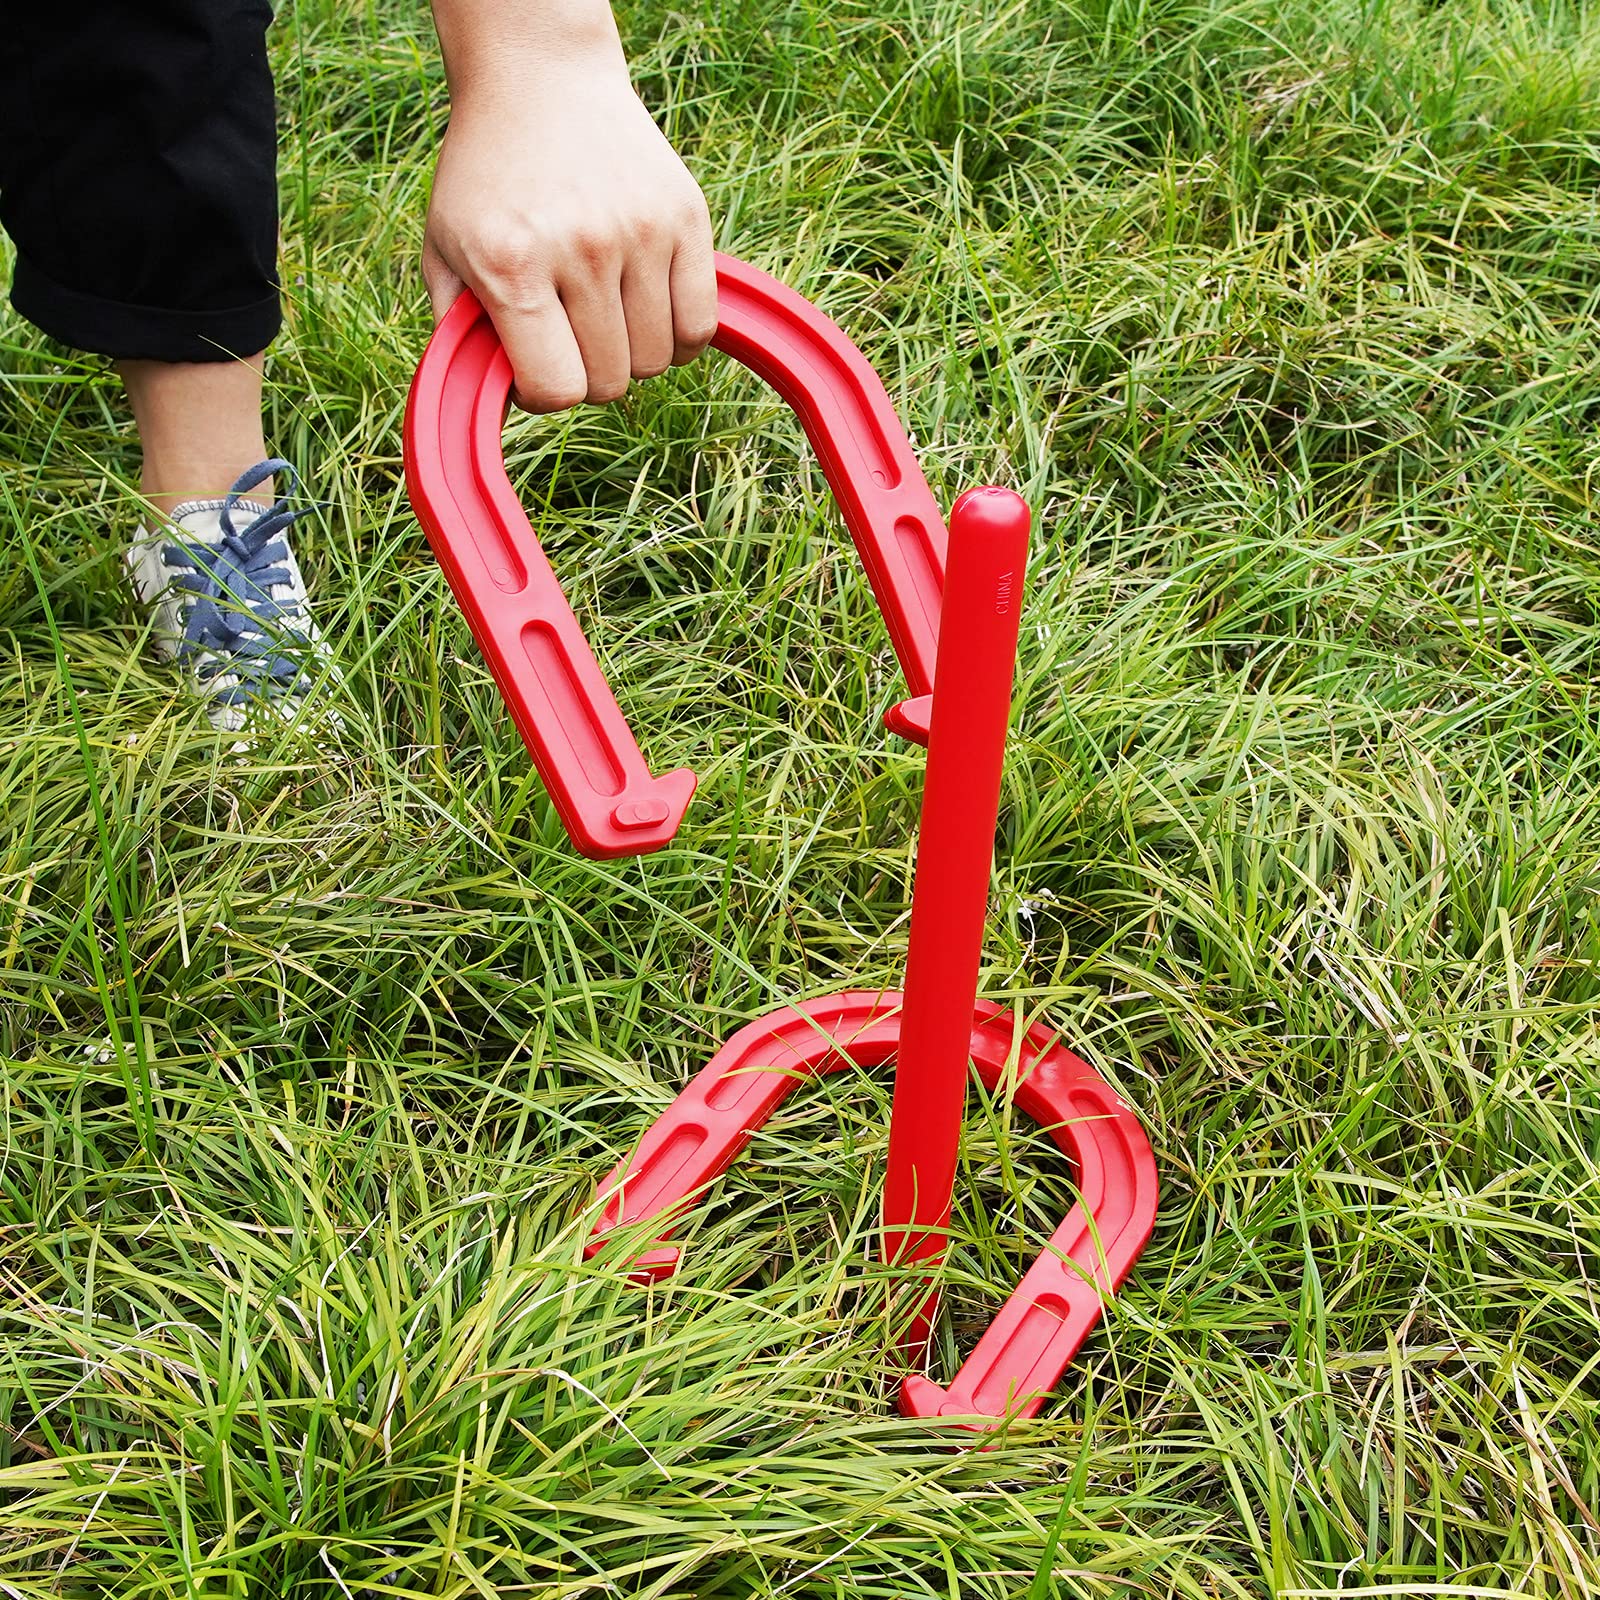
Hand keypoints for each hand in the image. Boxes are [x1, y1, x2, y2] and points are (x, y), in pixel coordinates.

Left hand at [423, 44, 716, 412]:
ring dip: (633, 354)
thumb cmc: (486, 178)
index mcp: (514, 264)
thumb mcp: (443, 249)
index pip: (557, 389)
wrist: (538, 79)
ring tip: (606, 315)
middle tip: (569, 334)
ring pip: (659, 361)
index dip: (545, 396)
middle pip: (610, 382)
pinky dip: (679, 338)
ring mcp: (641, 231)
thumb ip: (459, 332)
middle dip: (587, 373)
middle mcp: (581, 249)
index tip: (536, 369)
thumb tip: (496, 403)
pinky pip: (701, 326)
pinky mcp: (686, 217)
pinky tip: (649, 314)